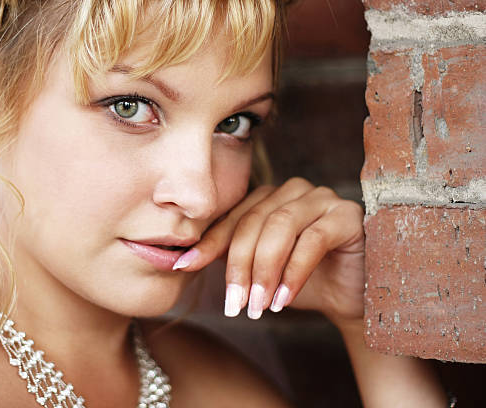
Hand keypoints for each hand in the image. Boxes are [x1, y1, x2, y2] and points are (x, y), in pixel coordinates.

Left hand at [174, 177, 364, 322]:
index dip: (209, 243)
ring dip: (264, 271)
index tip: (183, 266)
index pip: (233, 216)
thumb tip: (183, 259)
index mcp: (269, 197)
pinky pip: (312, 240)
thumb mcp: (257, 270)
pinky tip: (282, 300)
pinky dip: (293, 273)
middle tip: (234, 304)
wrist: (347, 299)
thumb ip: (229, 257)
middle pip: (254, 221)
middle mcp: (294, 190)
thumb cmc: (300, 282)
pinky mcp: (347, 215)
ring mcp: (322, 197)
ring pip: (279, 227)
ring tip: (257, 307)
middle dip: (239, 266)